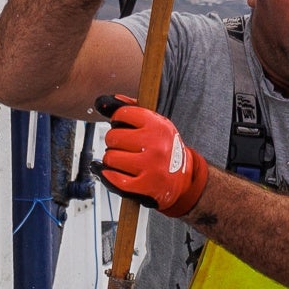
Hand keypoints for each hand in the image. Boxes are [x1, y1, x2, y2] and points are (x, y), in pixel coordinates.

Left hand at [93, 96, 210, 216]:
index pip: (122, 114)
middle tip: (124, 146)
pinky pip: (114, 178)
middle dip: (114, 142)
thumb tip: (103, 102)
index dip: (118, 120)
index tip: (122, 125)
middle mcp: (155, 144)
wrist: (185, 178)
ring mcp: (150, 166)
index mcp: (158, 126)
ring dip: (112, 160)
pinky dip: (109, 176)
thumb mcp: (156, 124)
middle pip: (113, 137)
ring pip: (110, 158)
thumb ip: (130, 109)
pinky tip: (113, 172)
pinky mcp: (145, 185)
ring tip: (123, 161)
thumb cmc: (165, 149)